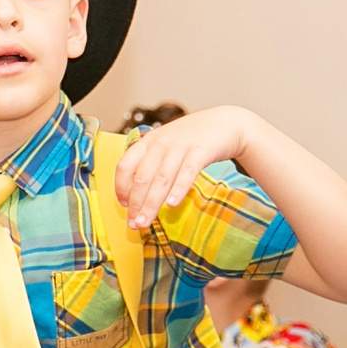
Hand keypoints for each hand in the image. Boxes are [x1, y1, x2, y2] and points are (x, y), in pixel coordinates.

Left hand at [114, 105, 256, 227]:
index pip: (125, 166)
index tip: (124, 206)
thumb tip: (134, 197)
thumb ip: (150, 164)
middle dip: (135, 203)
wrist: (226, 123)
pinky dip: (178, 189)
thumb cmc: (191, 140)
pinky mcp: (201, 150)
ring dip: (151, 203)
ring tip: (145, 222)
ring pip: (161, 178)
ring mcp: (180, 146)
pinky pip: (187, 172)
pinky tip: (171, 205)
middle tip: (133, 224)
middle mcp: (160, 143)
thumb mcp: (165, 145)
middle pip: (142, 177)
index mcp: (147, 142)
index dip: (120, 188)